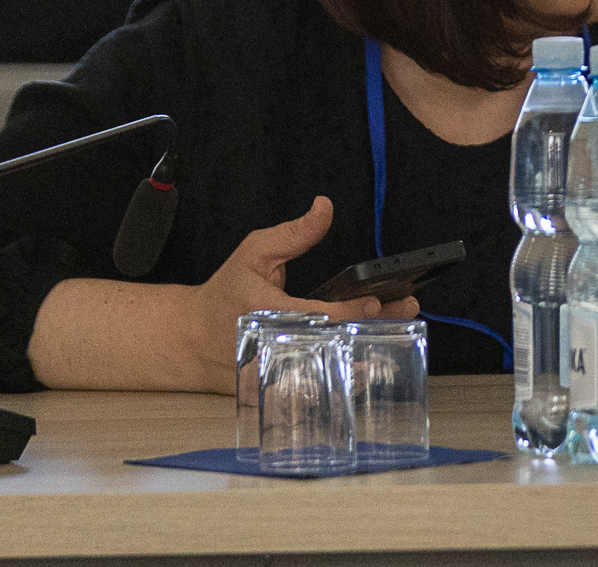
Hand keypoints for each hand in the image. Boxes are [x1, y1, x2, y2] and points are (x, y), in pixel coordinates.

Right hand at [179, 197, 418, 391]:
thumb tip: (325, 206)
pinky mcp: (279, 390)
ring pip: (330, 371)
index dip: (348, 311)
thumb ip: (294, 233)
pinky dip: (346, 376)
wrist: (191, 340)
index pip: (314, 315)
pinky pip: (319, 387)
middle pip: (332, 344)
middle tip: (406, 313)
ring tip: (400, 337)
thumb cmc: (226, 293)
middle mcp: (273, 348)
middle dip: (372, 329)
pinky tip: (371, 362)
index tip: (375, 301)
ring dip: (366, 356)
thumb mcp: (254, 252)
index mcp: (265, 313)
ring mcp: (276, 374)